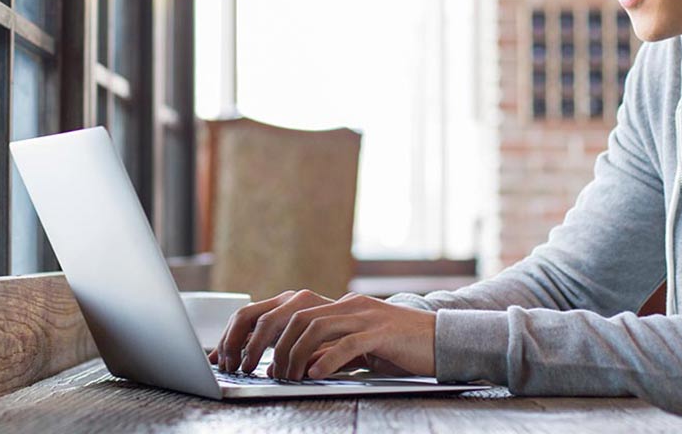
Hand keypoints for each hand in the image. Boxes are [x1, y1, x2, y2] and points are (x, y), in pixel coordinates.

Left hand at [207, 289, 435, 380]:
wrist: (443, 340)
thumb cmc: (400, 349)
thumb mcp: (357, 347)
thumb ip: (329, 349)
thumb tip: (297, 364)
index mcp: (338, 307)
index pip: (286, 311)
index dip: (257, 331)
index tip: (238, 356)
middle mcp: (347, 306)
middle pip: (292, 315)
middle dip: (267, 343)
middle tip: (257, 370)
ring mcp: (364, 316)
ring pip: (314, 326)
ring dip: (292, 354)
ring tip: (285, 377)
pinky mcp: (382, 333)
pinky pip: (346, 343)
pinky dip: (326, 359)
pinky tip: (314, 375)